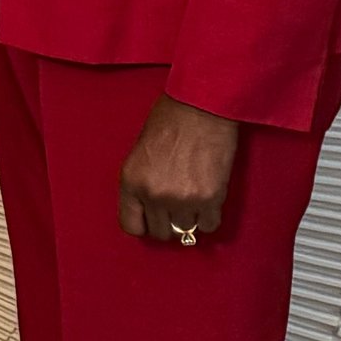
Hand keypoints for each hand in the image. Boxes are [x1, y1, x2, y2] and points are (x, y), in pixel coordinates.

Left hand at [116, 94, 240, 244]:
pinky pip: (209, 225)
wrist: (200, 107)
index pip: (131, 225)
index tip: (152, 219)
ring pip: (185, 231)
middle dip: (167, 223)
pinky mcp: (210, 198)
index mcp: (131, 181)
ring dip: (189, 220)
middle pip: (160, 232)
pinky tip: (208, 203)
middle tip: (176, 210)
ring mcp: (182, 199)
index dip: (144, 224)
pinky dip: (209, 218)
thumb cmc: (169, 121)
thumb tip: (150, 208)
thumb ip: (142, 182)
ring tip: (193, 202)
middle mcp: (153, 195)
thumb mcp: (140, 152)